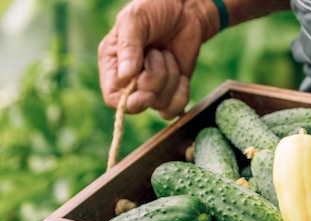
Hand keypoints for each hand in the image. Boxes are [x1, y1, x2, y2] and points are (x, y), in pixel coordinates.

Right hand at [98, 0, 218, 118]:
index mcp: (113, 65)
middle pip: (140, 103)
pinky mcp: (171, 92)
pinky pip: (176, 109)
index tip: (147, 92)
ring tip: (167, 54)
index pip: (113, 98)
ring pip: (160, 105)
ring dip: (171, 78)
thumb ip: (129, 46)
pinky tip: (182, 73)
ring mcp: (152, 88)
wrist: (184, 10)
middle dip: (155, 79)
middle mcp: (130, 81)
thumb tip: (126, 76)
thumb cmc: (154, 9)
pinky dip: (182, 93)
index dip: (129, 101)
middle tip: (158, 53)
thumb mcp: (136, 20)